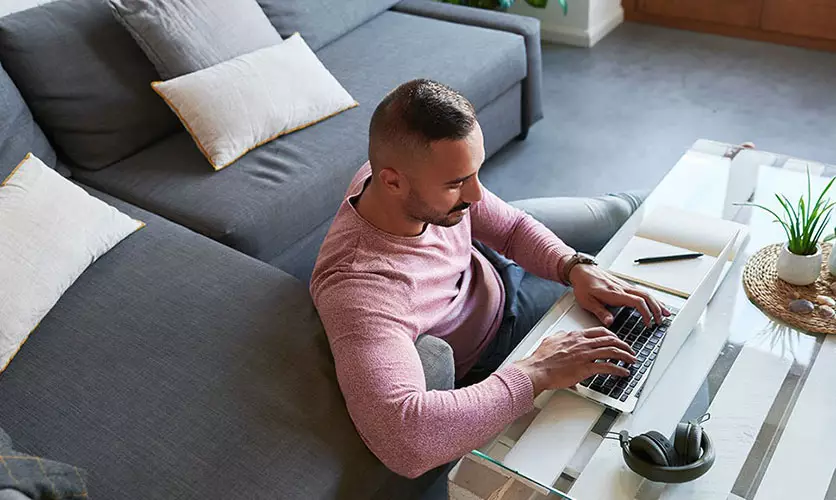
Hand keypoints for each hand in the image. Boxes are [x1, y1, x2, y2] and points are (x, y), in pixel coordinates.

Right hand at [514, 328, 636, 395]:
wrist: (537, 369)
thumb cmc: (542, 358)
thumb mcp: (551, 340)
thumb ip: (560, 336)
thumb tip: (563, 334)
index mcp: (576, 336)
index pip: (600, 332)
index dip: (612, 336)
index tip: (617, 340)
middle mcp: (583, 343)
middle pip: (610, 340)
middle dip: (623, 345)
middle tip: (629, 350)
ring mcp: (586, 355)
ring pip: (612, 351)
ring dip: (625, 356)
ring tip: (631, 360)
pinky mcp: (586, 368)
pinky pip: (608, 367)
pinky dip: (619, 369)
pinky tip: (624, 372)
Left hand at [569, 264, 668, 327]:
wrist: (581, 271)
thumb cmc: (583, 285)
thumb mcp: (587, 301)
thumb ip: (599, 312)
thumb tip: (610, 322)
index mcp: (614, 293)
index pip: (637, 302)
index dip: (646, 313)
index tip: (648, 324)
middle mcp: (622, 288)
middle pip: (646, 296)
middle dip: (656, 309)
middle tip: (661, 321)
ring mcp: (624, 286)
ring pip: (646, 293)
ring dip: (657, 303)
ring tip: (665, 313)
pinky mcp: (623, 285)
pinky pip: (641, 291)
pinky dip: (651, 298)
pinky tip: (654, 303)